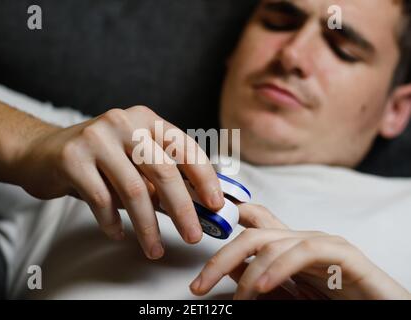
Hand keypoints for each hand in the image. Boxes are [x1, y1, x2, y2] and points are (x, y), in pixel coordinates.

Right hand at [16, 106, 224, 259]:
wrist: (42, 152)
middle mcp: (123, 122)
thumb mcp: (133, 160)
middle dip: (182, 209)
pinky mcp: (72, 159)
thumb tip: (195, 208)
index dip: (204, 177)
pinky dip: (114, 223)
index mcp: (145, 119)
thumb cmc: (97, 160)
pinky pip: (102, 200)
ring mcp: (97, 138)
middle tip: (193, 235)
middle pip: (163, 171)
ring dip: (148, 226)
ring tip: (154, 247)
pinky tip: (119, 234)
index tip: (216, 204)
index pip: (184, 147)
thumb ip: (160, 178)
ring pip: (134, 190)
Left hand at [190, 204, 410, 299]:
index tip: (195, 223)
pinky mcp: (343, 254)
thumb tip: (227, 266)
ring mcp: (321, 242)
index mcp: (285, 245)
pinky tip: (260, 286)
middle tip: (198, 286)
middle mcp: (300, 238)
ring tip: (236, 300)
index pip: (251, 220)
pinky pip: (305, 252)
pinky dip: (278, 268)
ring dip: (246, 272)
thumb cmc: (334, 302)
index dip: (222, 215)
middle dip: (220, 256)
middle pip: (252, 232)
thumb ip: (258, 277)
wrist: (380, 309)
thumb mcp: (286, 293)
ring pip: (272, 242)